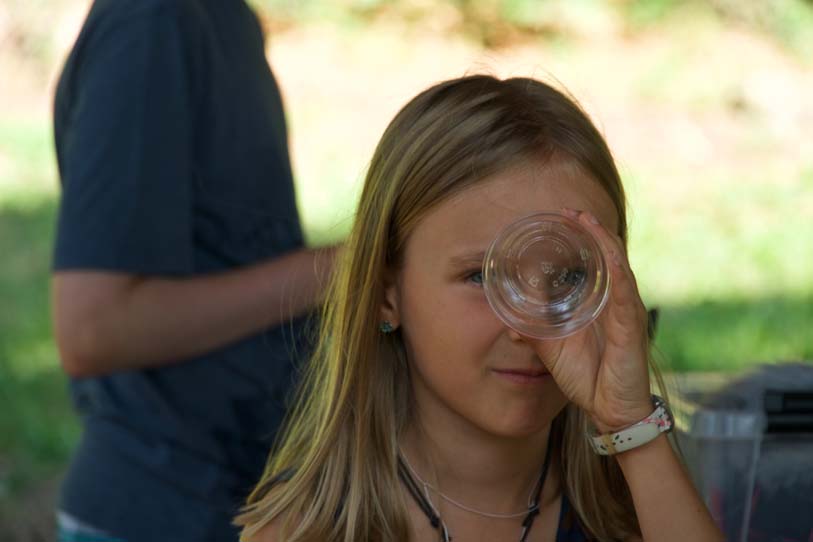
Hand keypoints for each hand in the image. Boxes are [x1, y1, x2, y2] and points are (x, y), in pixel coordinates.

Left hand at [521, 209, 652, 432]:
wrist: (610, 411)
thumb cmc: (589, 377)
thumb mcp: (553, 349)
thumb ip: (536, 332)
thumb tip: (511, 323)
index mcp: (600, 302)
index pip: (596, 260)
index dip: (583, 236)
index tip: (562, 216)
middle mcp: (616, 301)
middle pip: (608, 255)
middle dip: (591, 230)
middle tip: (570, 211)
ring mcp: (626, 312)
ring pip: (618, 266)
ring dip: (602, 241)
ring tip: (586, 220)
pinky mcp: (631, 328)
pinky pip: (625, 295)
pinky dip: (617, 273)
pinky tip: (608, 257)